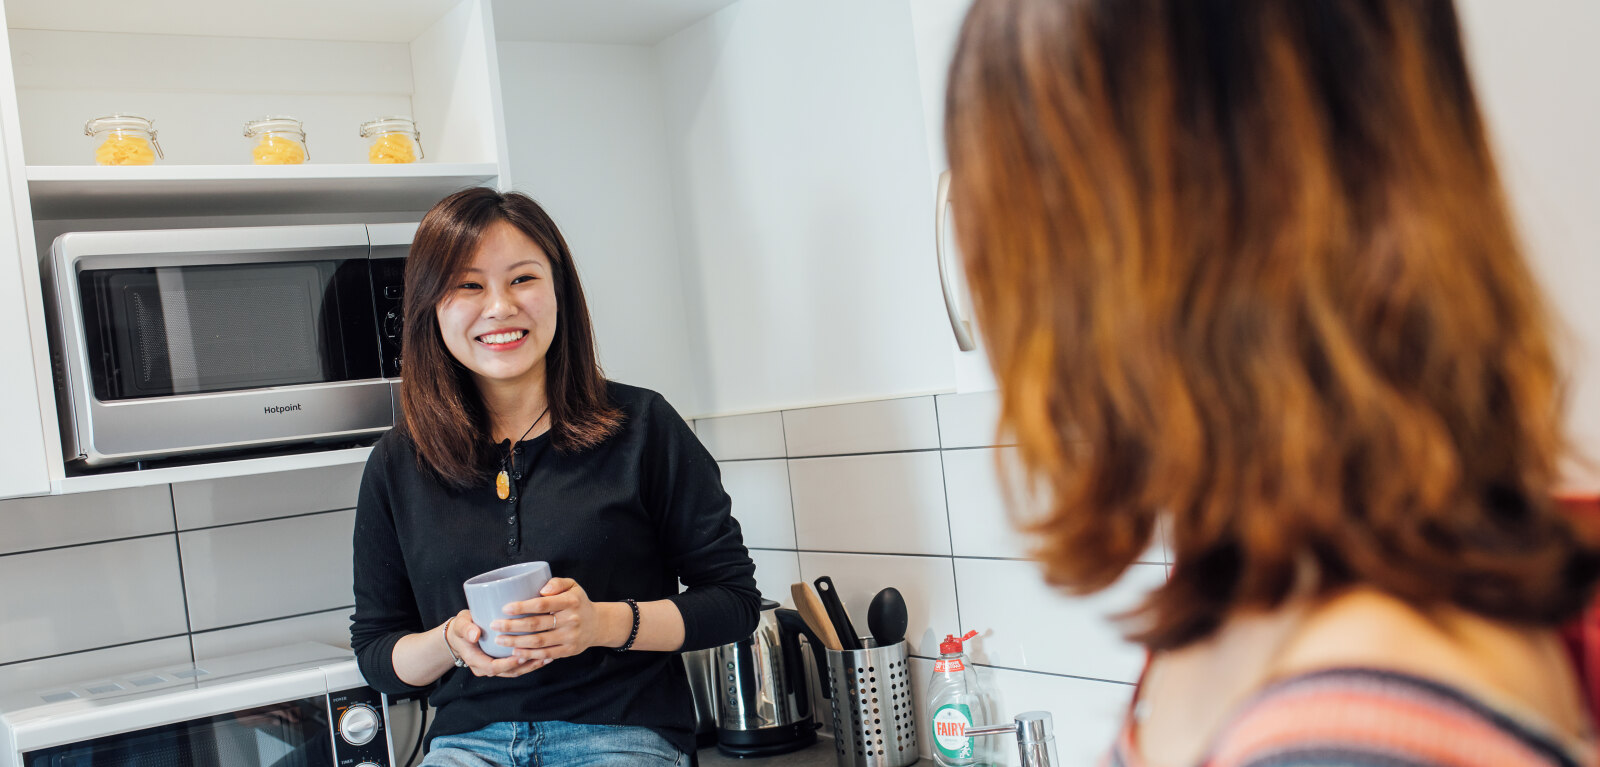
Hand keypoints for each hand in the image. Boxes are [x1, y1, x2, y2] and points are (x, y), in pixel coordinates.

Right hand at [444, 609, 547, 677]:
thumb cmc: (462, 628)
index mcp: (476, 661)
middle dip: (526, 665)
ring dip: (532, 665)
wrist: (460, 635)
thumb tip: (474, 634)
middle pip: (509, 672)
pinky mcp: (503, 662)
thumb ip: (466, 629)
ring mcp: (495, 667)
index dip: (508, 664)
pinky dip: (531, 662)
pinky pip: (518, 666)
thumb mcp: (461, 626)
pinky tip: (544, 654)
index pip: (493, 667)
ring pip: (516, 671)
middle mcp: (486, 668)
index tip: (521, 655)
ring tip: (548, 656)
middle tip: (542, 655)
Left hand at [492, 578, 622, 661]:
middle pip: (536, 624)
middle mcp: (571, 620)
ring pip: (538, 641)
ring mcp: (570, 637)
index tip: (505, 608)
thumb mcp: (573, 586)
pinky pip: (546, 654)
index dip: (522, 607)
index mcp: (570, 601)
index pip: (542, 604)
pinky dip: (529, 654)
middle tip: (495, 625)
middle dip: (512, 626)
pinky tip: (515, 652)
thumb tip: (542, 588)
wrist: (598, 624)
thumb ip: (557, 582)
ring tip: (499, 640)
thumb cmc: (578, 602)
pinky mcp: (568, 650)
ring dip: (516, 642)